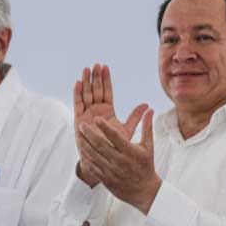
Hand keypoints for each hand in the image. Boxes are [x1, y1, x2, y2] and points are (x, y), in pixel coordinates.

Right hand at [74, 64, 148, 186]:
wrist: (105, 162)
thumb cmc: (115, 147)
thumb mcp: (127, 130)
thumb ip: (136, 117)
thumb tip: (148, 105)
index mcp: (107, 112)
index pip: (107, 92)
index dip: (106, 80)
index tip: (106, 67)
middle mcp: (96, 111)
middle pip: (95, 90)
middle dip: (96, 77)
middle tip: (96, 64)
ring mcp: (87, 115)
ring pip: (86, 95)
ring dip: (86, 82)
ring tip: (87, 69)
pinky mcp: (79, 121)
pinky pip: (78, 105)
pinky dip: (78, 94)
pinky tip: (79, 83)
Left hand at [78, 109, 161, 213]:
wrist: (144, 191)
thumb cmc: (146, 166)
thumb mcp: (148, 147)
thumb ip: (147, 127)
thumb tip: (150, 110)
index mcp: (130, 152)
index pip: (115, 137)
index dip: (105, 127)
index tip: (96, 119)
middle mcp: (119, 161)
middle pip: (101, 145)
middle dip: (89, 134)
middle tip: (82, 125)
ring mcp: (111, 170)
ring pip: (94, 155)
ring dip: (85, 144)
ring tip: (79, 135)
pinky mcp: (105, 179)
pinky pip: (92, 167)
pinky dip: (86, 158)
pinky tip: (82, 150)